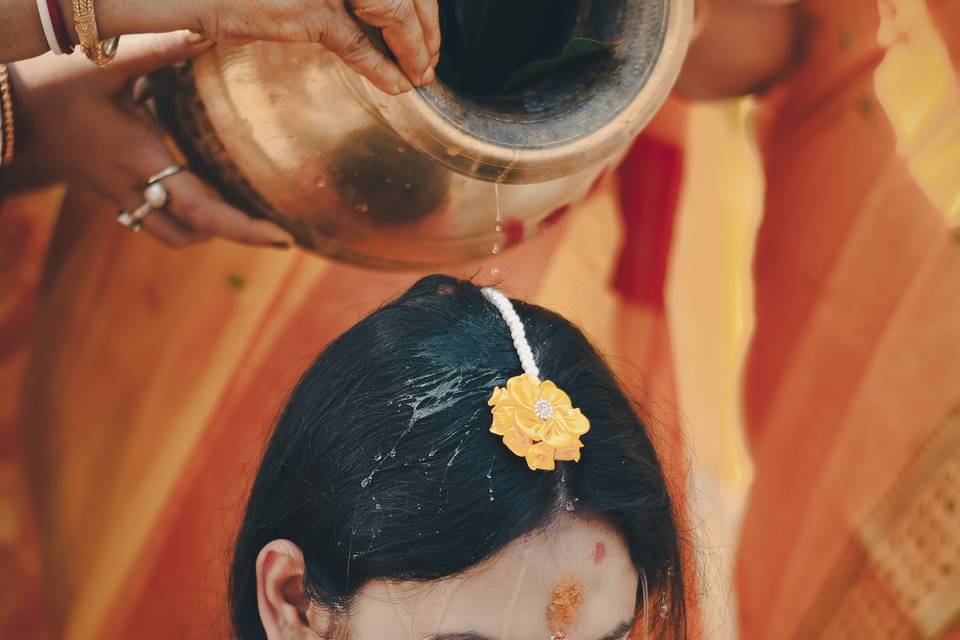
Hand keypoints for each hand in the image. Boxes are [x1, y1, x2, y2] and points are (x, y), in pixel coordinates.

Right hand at [7, 32, 294, 248]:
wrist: (1, 108)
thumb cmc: (47, 82)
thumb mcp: (105, 62)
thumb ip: (162, 48)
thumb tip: (212, 32)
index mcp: (140, 159)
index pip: (202, 210)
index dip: (244, 228)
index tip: (282, 238)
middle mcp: (133, 186)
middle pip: (193, 231)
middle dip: (238, 234)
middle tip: (276, 232)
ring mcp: (118, 193)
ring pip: (172, 232)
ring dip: (208, 228)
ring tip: (244, 213)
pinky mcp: (109, 189)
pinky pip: (154, 217)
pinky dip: (184, 216)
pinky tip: (204, 193)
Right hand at [191, 0, 440, 94]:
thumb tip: (393, 25)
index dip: (423, 7)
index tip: (430, 33)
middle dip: (424, 29)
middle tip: (430, 60)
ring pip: (394, 13)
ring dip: (412, 50)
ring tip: (419, 75)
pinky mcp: (315, 9)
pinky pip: (359, 43)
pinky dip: (382, 68)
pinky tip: (397, 85)